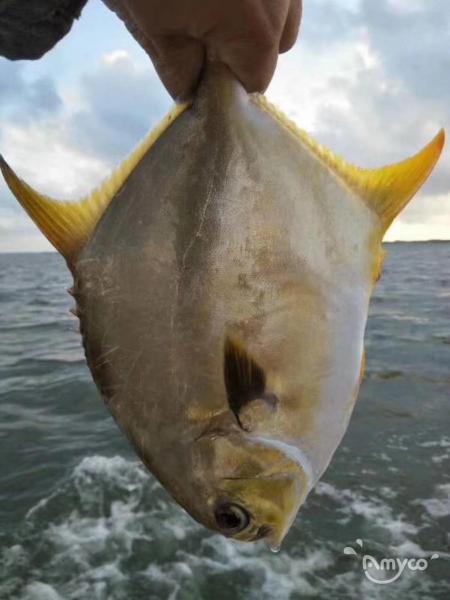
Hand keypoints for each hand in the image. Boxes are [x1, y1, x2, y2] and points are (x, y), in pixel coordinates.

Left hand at [104, 0, 301, 99]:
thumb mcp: (151, 23)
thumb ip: (178, 69)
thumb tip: (191, 90)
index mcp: (257, 28)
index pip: (256, 80)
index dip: (227, 83)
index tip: (199, 68)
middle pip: (277, 42)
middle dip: (244, 46)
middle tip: (200, 28)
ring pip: (281, 6)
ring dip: (252, 13)